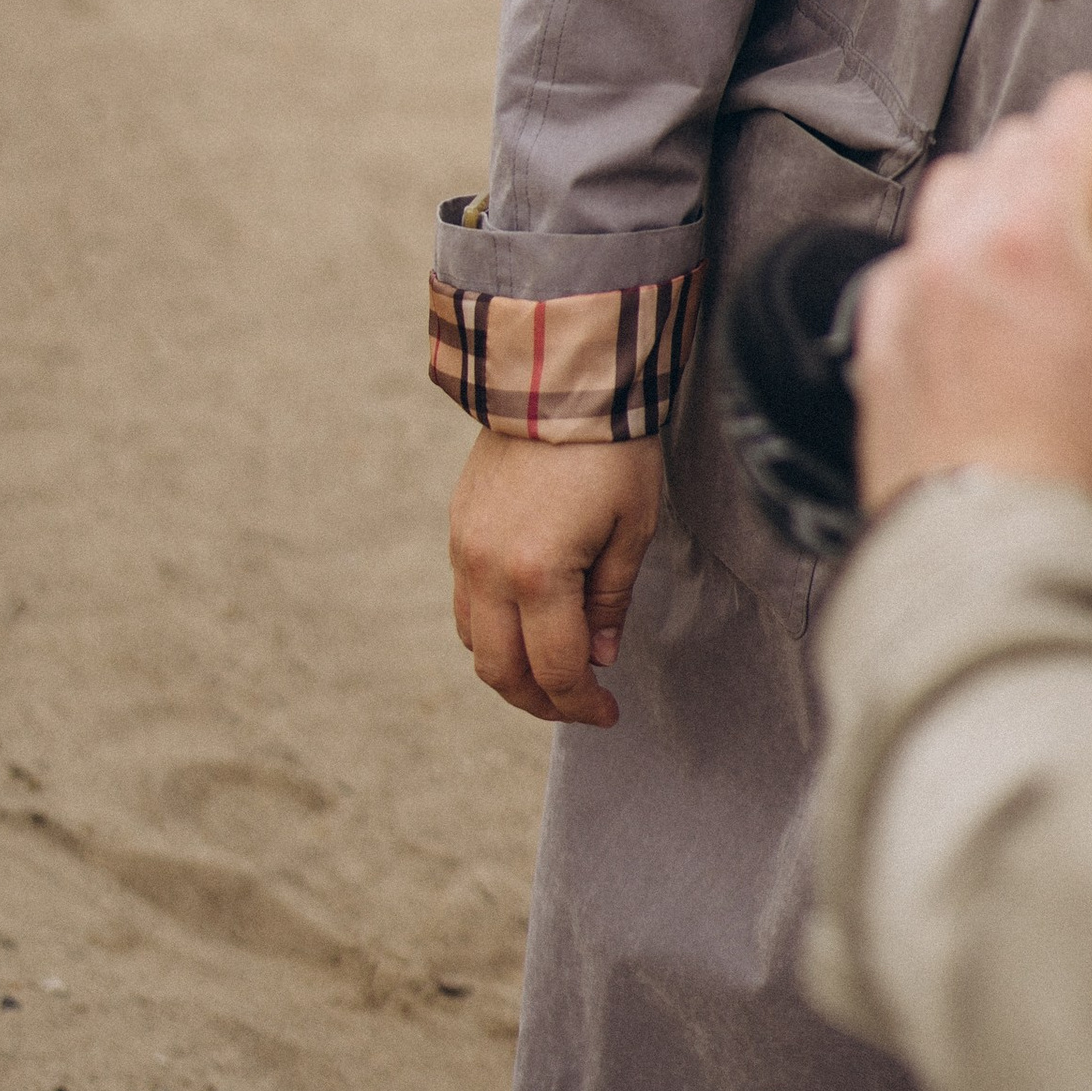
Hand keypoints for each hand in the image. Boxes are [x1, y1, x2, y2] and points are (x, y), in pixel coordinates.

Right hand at [449, 429, 663, 724]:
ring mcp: (465, 549)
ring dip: (510, 670)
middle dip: (541, 702)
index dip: (582, 704)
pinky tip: (527, 625)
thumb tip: (599, 656)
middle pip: (502, 671)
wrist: (560, 377)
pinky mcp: (458, 528)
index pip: (556, 669)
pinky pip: (464, 603)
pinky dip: (491, 630)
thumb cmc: (611, 448)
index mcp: (538, 574)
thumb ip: (612, 599)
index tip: (609, 714)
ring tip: (553, 671)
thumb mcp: (633, 525)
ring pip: (474, 642)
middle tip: (579, 706)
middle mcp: (489, 570)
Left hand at [853, 77, 1091, 541]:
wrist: (996, 572)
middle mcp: (961, 244)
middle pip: (1014, 142)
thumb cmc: (1090, 482)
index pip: (1079, 105)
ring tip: (1045, 260)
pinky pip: (909, 268)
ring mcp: (912, 291)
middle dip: (1064, 167)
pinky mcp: (881, 343)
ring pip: (954, 195)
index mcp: (1035, 230)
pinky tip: (987, 319)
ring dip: (998, 208)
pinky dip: (946, 276)